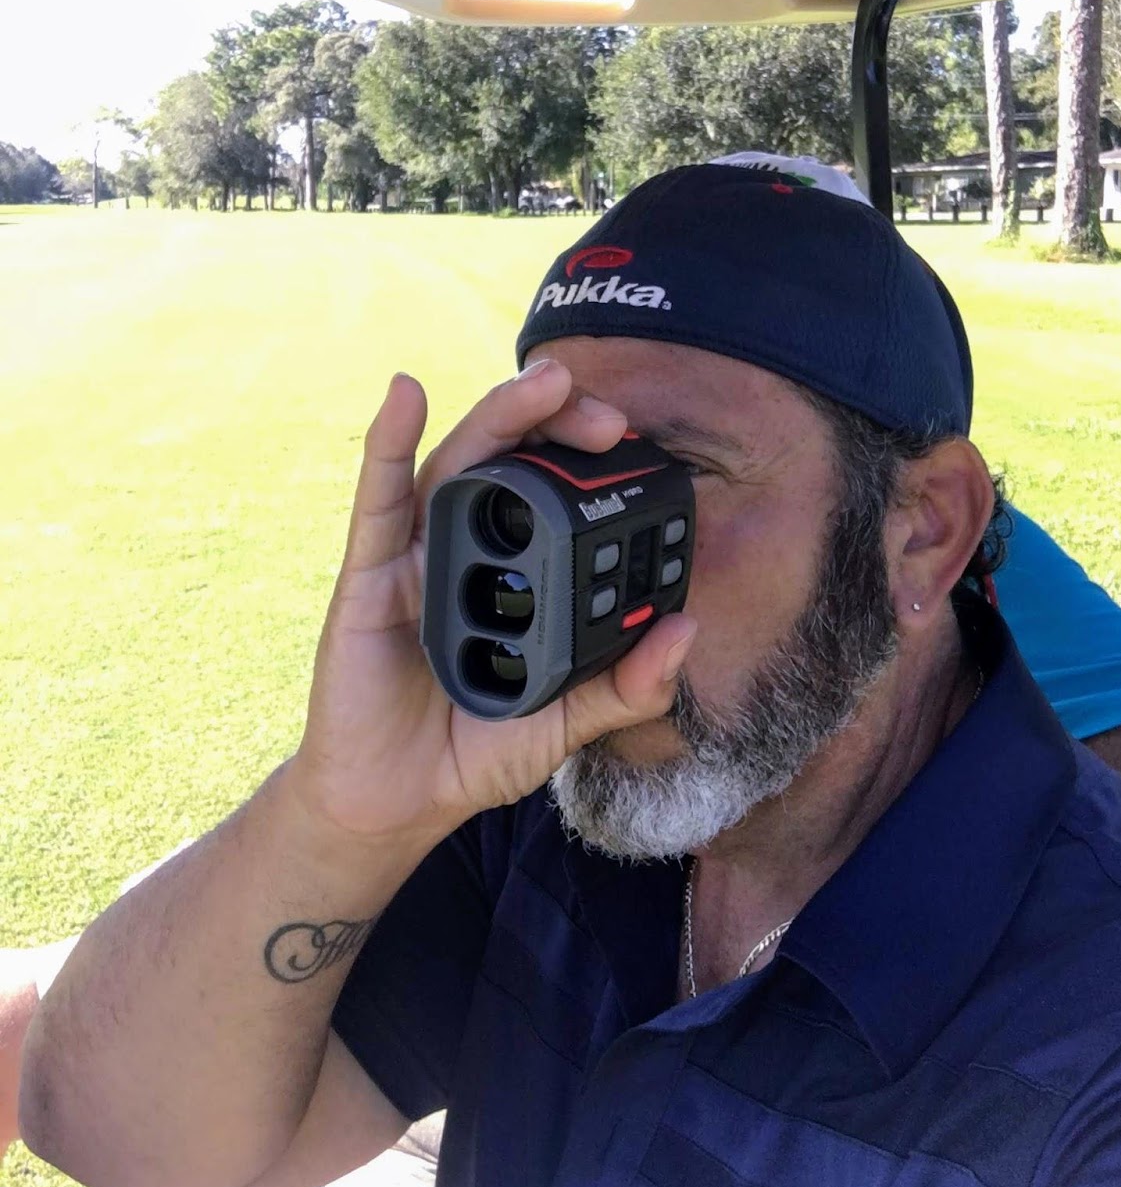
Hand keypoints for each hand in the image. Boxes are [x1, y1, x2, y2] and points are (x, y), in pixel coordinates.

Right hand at [288, 361, 695, 847]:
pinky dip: (387, 440)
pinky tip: (405, 393)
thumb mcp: (565, 721)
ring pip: (460, 464)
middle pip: (513, 461)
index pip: (556, 494)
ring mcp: (418, 553)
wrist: (397, 803)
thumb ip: (625, 687)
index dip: (593, 462)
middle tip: (610, 418)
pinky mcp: (369, 573)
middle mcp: (468, 546)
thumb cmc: (476, 750)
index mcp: (517, 570)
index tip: (638, 446)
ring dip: (500, 415)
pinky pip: (379, 497)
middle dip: (560, 424)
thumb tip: (686, 631)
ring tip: (545, 382)